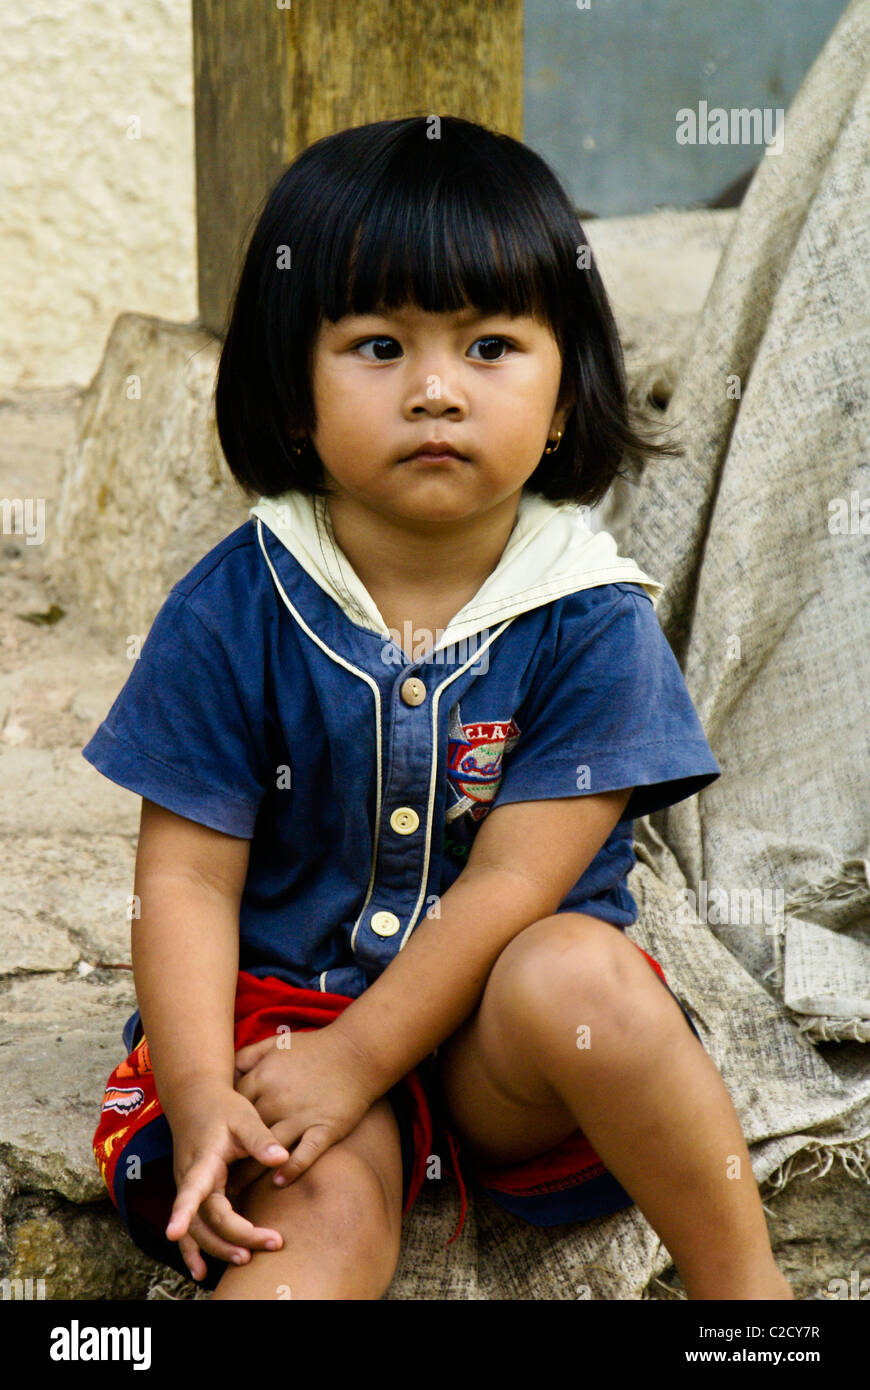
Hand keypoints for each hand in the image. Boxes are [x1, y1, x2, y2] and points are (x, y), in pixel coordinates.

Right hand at [163, 1081, 292, 1281]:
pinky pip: (189, 1230)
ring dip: (219, 1248)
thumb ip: (261, 1140)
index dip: (184, 1212)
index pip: (193, 1190)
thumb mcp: (244, 1117)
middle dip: (236, 1237)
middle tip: (272, 1242)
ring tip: (248, 1260)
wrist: (195, 1100)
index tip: (172, 1231)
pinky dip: (193, 1251)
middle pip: (207, 1220)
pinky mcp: (190, 1195)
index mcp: (202, 1160)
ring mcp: (186, 1190)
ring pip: (197, 1231)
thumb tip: (281, 1159)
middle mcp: (189, 1179)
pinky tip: (201, 1272)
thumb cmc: (223, 1107)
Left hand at [226, 1022, 383, 1196]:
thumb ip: (248, 1055)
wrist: (358, 1051)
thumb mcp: (275, 1043)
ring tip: (237, 1193)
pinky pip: (304, 1155)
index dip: (220, 1132)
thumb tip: (227, 1070)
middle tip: (214, 1180)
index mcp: (262, 1078)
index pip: (231, 1111)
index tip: (211, 1149)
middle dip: (228, 1159)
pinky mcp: (324, 1127)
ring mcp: (301, 1115)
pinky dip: (290, 1170)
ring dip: (251, 1174)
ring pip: (268, 1151)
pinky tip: (278, 1182)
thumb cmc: (315, 1048)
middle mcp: (277, 1099)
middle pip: (244, 1136)